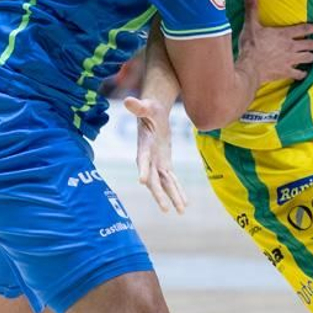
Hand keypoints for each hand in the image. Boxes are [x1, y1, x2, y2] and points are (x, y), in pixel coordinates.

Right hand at [122, 94, 185, 214]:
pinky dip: (178, 191)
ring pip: (164, 184)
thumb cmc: (150, 108)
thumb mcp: (147, 106)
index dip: (143, 170)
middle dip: (159, 194)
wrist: (152, 113)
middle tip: (165, 208)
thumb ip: (139, 106)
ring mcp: (156, 163)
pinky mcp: (164, 164)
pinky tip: (184, 203)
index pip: (142, 160)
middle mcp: (148, 159)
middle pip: (153, 179)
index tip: (142, 182)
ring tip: (181, 211)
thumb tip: (128, 100)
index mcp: (143, 146)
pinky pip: (171, 180)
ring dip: (172, 197)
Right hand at [237, 0, 312, 83]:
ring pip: (307, 58)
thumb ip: (252, 10)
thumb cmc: (251, 46)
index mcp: (284, 34)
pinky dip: (302, 74)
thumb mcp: (251, 25)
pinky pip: (299, 74)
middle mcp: (290, 47)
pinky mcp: (286, 72)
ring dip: (311, 57)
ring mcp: (290, 60)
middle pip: (310, 45)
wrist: (249, 66)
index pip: (304, 29)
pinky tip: (303, 74)